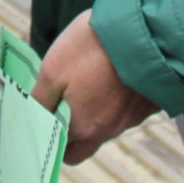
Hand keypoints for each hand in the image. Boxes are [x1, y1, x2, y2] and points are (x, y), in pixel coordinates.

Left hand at [30, 10, 157, 164]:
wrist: (143, 32)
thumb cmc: (92, 49)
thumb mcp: (52, 69)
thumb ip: (41, 100)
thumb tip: (35, 116)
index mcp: (83, 127)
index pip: (62, 150)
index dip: (51, 133)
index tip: (45, 114)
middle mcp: (108, 130)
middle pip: (85, 144)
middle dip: (70, 131)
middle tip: (61, 103)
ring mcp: (131, 117)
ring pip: (105, 125)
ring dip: (93, 111)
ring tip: (86, 81)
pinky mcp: (148, 103)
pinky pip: (126, 110)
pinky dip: (116, 100)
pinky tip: (110, 76)